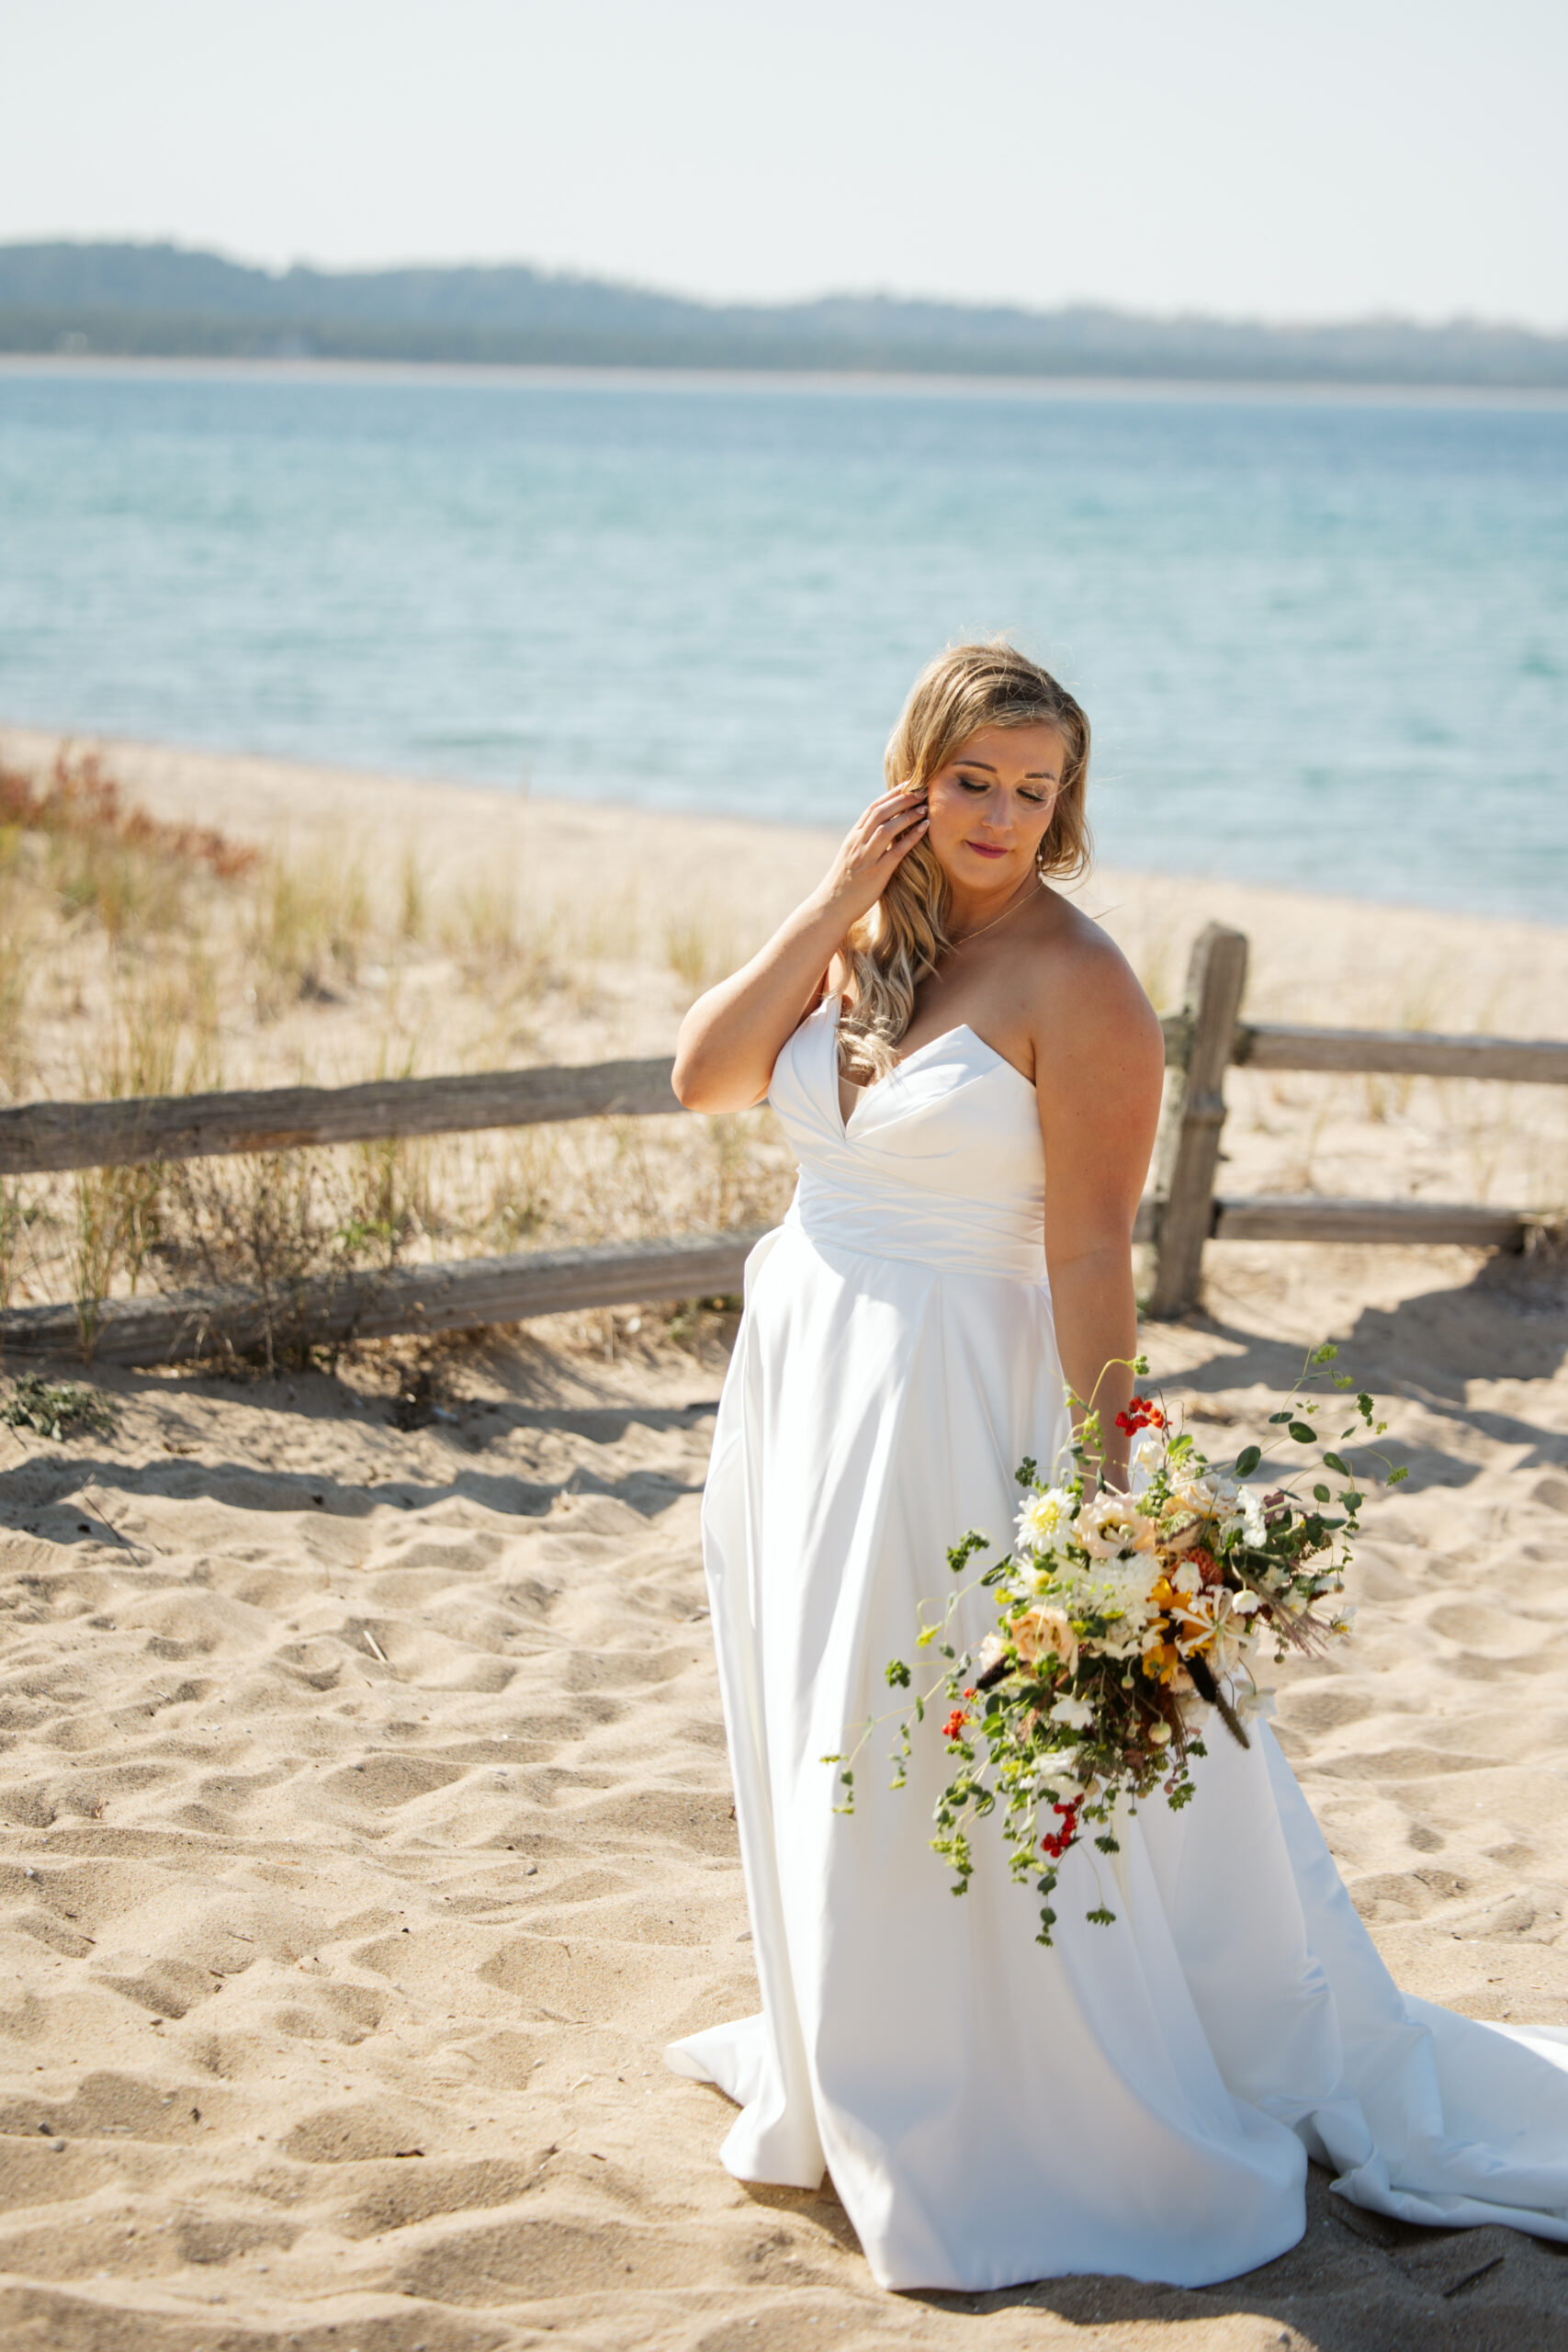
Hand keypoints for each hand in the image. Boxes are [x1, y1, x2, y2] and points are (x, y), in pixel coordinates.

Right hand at [813, 782, 928, 928]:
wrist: (831, 907)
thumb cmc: (845, 884)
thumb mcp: (852, 857)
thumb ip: (865, 843)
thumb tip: (882, 833)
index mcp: (853, 837)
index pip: (873, 808)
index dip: (892, 794)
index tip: (908, 785)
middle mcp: (858, 843)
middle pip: (880, 812)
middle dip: (902, 798)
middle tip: (922, 790)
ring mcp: (866, 857)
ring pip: (887, 828)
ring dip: (908, 814)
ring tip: (925, 806)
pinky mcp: (876, 873)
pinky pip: (896, 851)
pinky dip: (911, 837)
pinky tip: (923, 828)